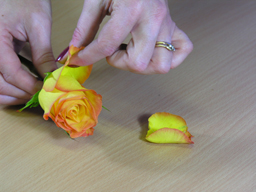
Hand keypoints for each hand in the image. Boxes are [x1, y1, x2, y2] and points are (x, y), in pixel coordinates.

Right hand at [0, 0, 56, 104]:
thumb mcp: (38, 24)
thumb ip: (43, 53)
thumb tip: (52, 76)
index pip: (11, 73)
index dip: (30, 86)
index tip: (46, 91)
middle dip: (21, 94)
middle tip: (40, 96)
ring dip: (11, 95)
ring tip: (31, 95)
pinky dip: (6, 88)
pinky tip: (20, 89)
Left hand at [68, 0, 192, 73]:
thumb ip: (85, 26)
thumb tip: (75, 49)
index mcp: (132, 9)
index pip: (107, 45)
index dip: (88, 56)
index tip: (78, 60)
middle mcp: (153, 20)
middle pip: (140, 64)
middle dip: (120, 63)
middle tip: (113, 50)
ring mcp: (167, 24)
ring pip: (162, 65)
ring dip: (143, 65)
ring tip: (132, 51)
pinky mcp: (175, 26)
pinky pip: (182, 51)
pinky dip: (170, 58)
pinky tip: (154, 51)